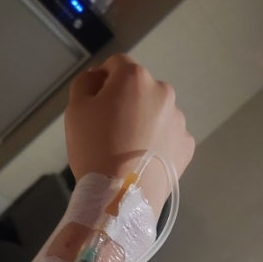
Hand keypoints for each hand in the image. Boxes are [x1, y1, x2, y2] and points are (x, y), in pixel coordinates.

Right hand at [65, 54, 194, 213]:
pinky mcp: (187, 145)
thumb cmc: (94, 148)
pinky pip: (168, 136)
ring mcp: (179, 120)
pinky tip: (143, 159)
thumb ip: (85, 82)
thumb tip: (99, 76)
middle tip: (109, 130)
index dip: (102, 81)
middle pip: (139, 88)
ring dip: (144, 121)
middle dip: (125, 101)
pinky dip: (158, 142)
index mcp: (135, 78)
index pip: (116, 64)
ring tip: (127, 149)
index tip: (94, 104)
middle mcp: (164, 92)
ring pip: (156, 113)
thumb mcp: (75, 110)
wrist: (121, 196)